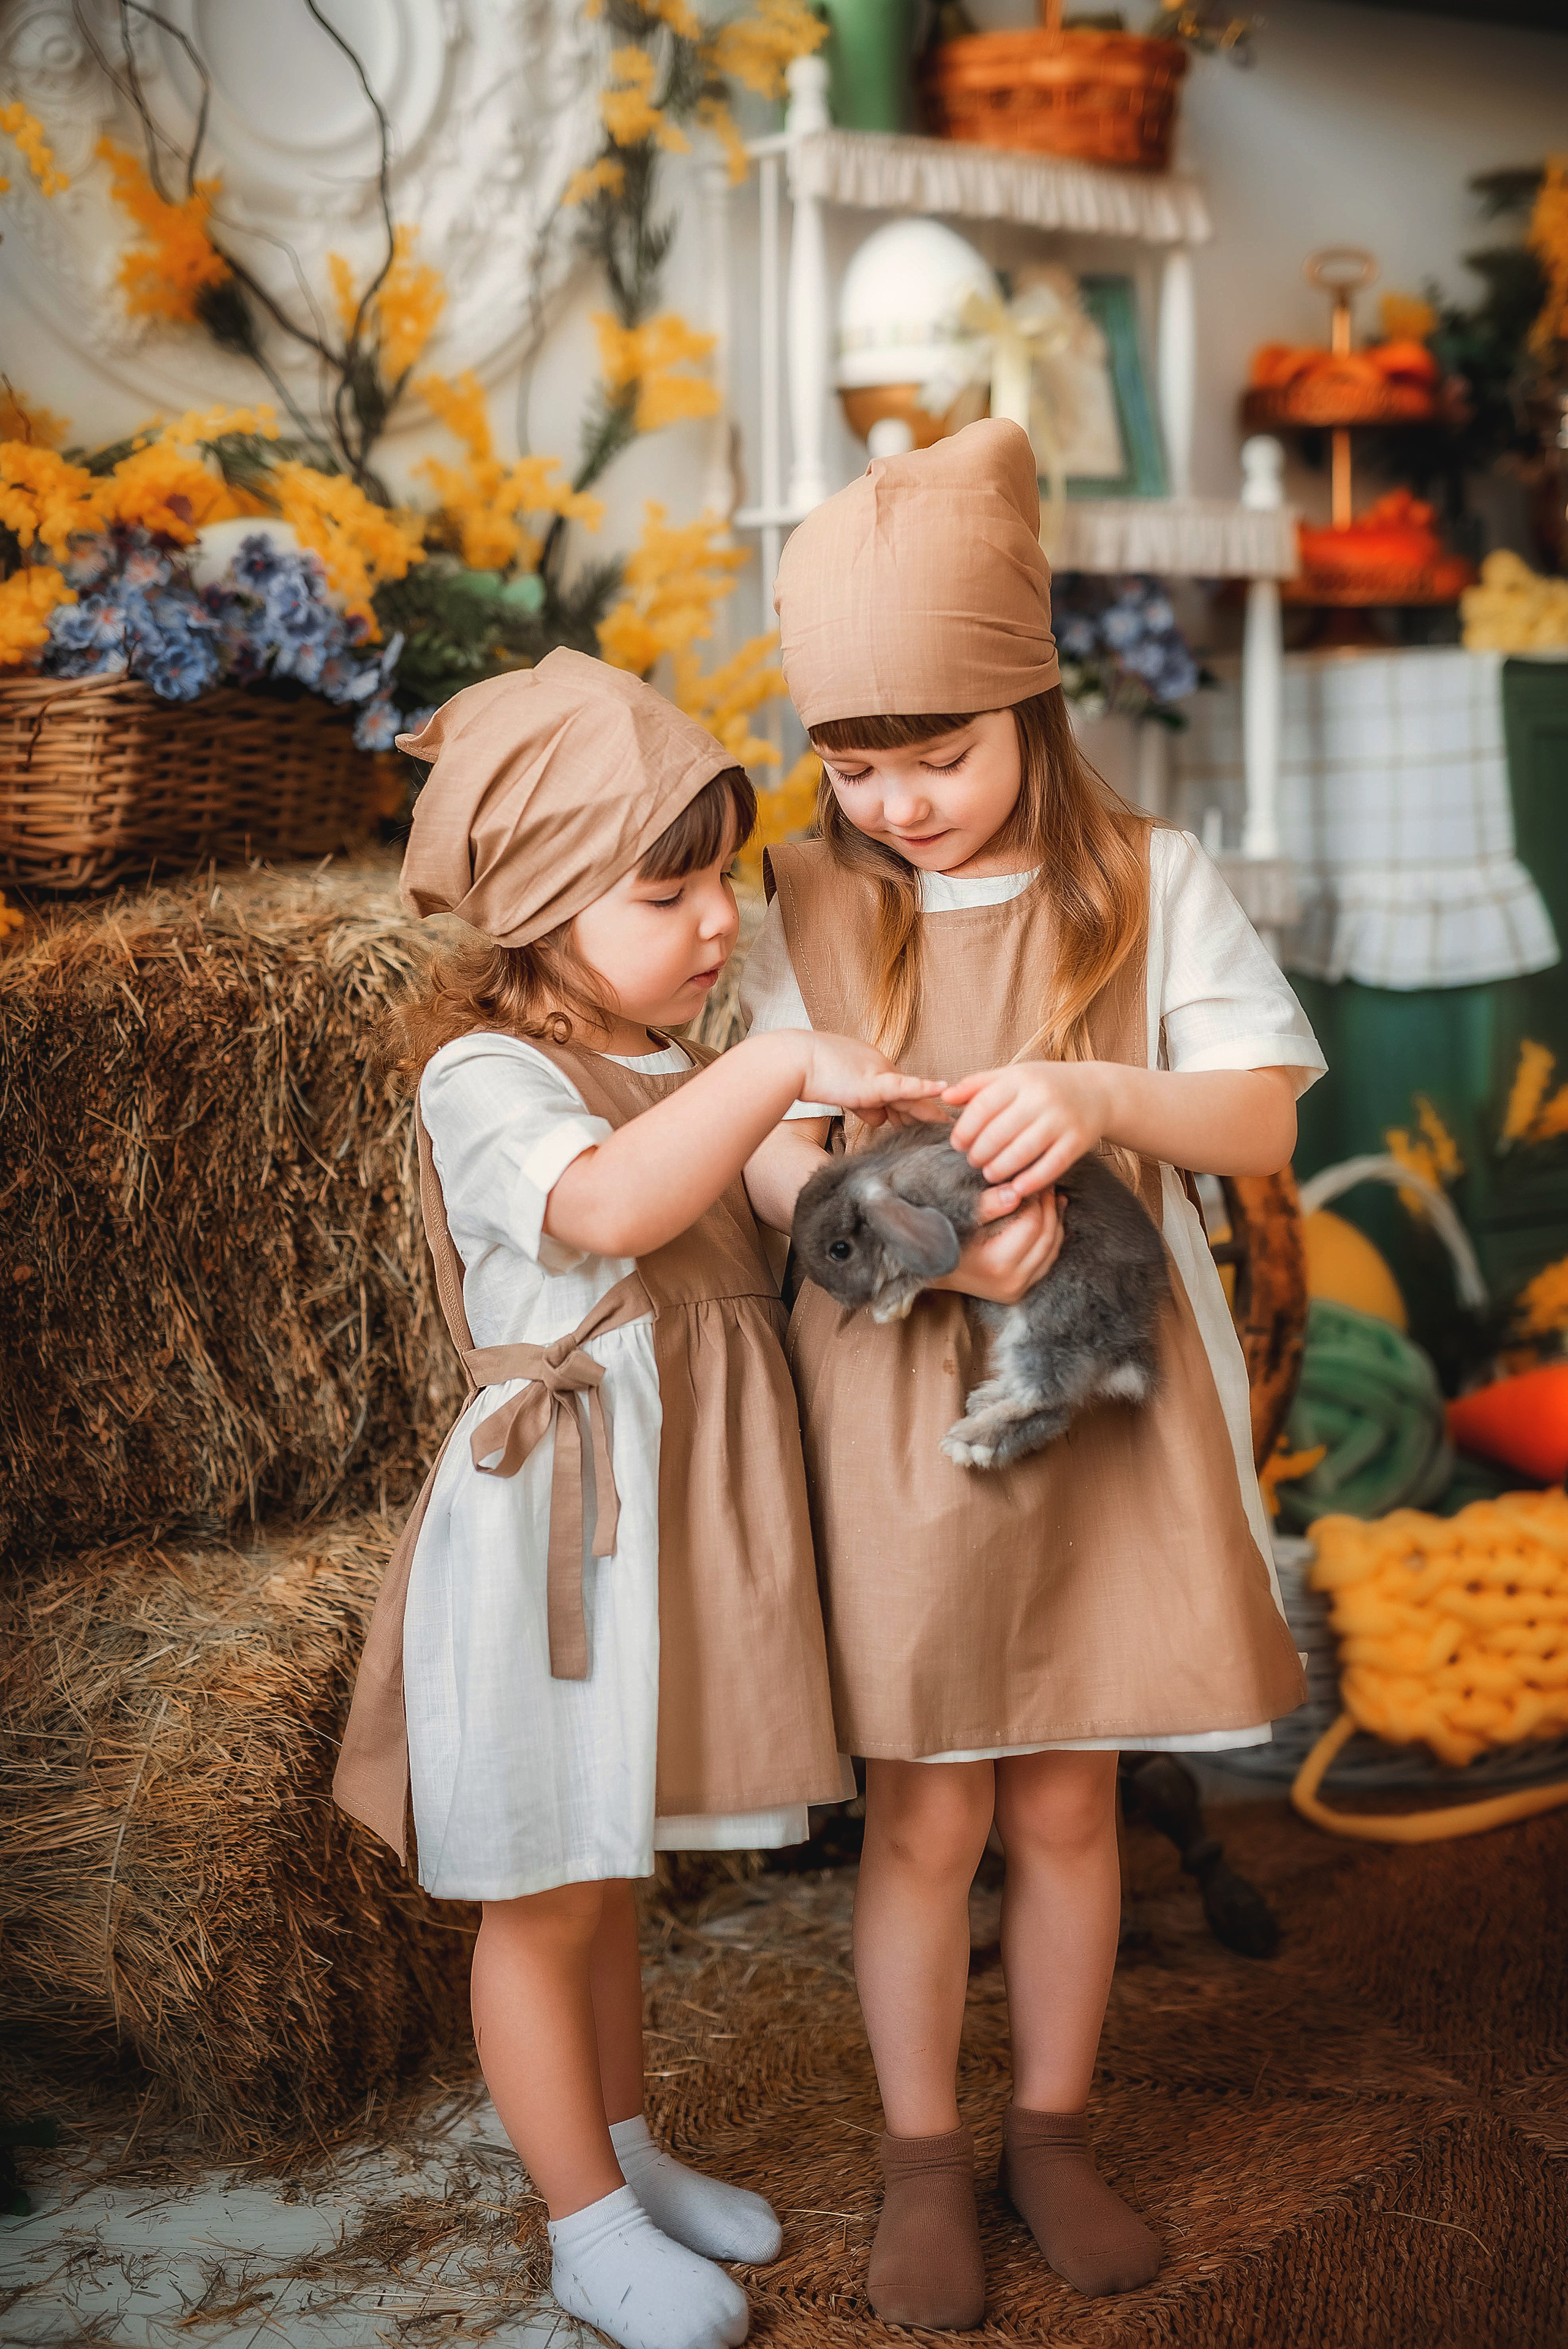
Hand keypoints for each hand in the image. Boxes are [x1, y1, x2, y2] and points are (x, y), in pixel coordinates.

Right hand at [800, 1031, 945, 1123]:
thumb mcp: (844, 1093)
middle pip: (909, 1094)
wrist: (795, 1062)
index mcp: (872, 1065)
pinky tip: (942, 1089)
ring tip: (949, 1123)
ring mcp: (880, 1073)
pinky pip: (906, 1087)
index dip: (906, 1110)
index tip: (919, 1123)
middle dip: (925, 1113)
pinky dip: (924, 1089)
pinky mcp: (876, 1083)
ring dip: (930, 1112)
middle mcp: (881, 1065)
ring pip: (912, 1096)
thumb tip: (880, 1119)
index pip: (894, 1090)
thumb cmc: (809, 1073)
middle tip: (946, 1125)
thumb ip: (864, 1105)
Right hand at [932, 1185, 1063, 1304]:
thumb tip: (1016, 1191)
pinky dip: (1051, 1238)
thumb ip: (988, 1204)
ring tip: (1051, 1196)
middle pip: (1046, 1237)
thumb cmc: (940, 1238)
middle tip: (1045, 1183)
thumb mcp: (959, 1218)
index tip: (1032, 1178)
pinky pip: (1046, 1262)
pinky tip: (1051, 1217)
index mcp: (996, 1264)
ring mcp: (1017, 1290)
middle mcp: (1011, 1282)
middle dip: (1049, 1207)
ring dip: (1055, 1221)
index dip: (1036, 1198)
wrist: (929, 1270)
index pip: (1031, 1224)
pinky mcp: (1019, 1291)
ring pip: (1051, 1250)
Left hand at [942, 1061, 1114, 1196]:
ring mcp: (1061, 1120)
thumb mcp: (1013, 1076)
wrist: (1098, 1091)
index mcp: (1020, 1078)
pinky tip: (1017, 1188)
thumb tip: (944, 1097)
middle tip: (972, 1162)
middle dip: (979, 1153)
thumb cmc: (1046, 1085)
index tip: (957, 1144)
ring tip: (990, 1174)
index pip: (982, 1107)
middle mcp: (1041, 1097)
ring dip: (1000, 1169)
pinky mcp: (1077, 1141)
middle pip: (999, 1133)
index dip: (965, 1130)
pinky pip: (1050, 1166)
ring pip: (1022, 1152)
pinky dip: (1031, 1180)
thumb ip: (978, 1085)